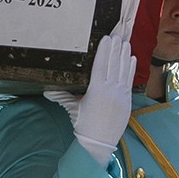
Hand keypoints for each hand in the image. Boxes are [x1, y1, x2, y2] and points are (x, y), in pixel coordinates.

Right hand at [64, 34, 137, 162]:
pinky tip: (132, 58)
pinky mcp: (127, 100)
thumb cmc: (84, 125)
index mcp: (96, 89)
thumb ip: (62, 96)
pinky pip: (130, 80)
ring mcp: (120, 94)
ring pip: (123, 70)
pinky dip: (131, 68)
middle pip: (113, 64)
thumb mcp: (73, 108)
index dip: (104, 50)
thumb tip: (46, 91)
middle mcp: (109, 90)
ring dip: (125, 55)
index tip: (106, 38)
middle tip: (117, 35)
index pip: (100, 65)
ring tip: (125, 43)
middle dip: (115, 49)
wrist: (99, 142)